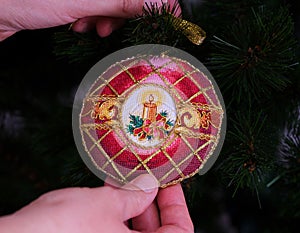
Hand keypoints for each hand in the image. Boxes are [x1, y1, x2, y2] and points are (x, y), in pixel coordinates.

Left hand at [0, 0, 179, 40]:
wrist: (0, 10)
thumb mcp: (82, 1)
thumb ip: (121, 2)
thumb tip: (156, 3)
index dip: (160, 2)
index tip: (168, 20)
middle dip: (125, 15)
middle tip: (114, 27)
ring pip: (114, 6)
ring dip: (107, 21)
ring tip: (91, 28)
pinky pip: (99, 10)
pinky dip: (93, 21)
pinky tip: (80, 25)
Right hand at [0, 174, 193, 232]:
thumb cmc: (60, 232)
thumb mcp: (105, 206)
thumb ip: (134, 195)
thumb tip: (149, 184)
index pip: (179, 232)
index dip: (177, 205)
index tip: (169, 184)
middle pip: (156, 232)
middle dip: (151, 203)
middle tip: (146, 179)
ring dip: (131, 207)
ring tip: (124, 183)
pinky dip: (115, 216)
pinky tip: (108, 195)